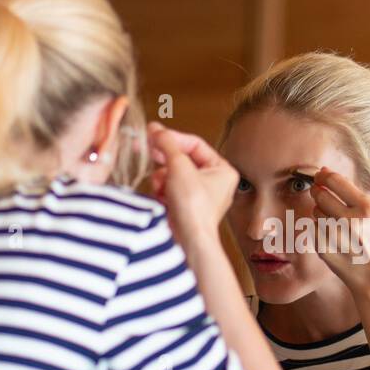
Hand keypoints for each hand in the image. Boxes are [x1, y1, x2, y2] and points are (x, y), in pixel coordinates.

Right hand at [147, 122, 237, 255]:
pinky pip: (170, 190)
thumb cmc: (194, 207)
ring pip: (173, 174)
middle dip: (165, 161)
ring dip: (163, 178)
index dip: (173, 138)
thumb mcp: (179, 167)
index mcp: (223, 170)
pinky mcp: (186, 207)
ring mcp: (200, 196)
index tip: (153, 134)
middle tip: (147, 150)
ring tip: (162, 187)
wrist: (188, 241)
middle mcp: (214, 182)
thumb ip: (167, 144)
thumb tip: (155, 129)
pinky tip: (162, 199)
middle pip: (183, 159)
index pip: (195, 144)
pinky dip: (162, 192)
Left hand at [307, 168, 369, 295]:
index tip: (320, 176)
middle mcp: (350, 220)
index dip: (324, 176)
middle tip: (323, 197)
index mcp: (366, 208)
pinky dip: (320, 231)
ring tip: (337, 226)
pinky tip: (333, 240)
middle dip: (319, 193)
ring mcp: (335, 235)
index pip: (335, 181)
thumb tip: (329, 173)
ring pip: (316, 212)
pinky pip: (314, 229)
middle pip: (320, 195)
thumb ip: (358, 197)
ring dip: (321, 214)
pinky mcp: (323, 248)